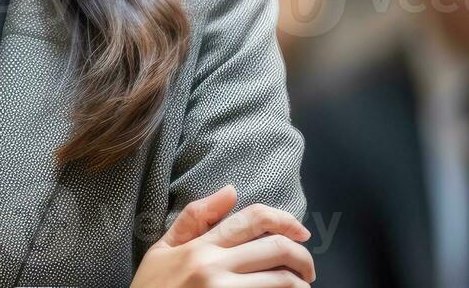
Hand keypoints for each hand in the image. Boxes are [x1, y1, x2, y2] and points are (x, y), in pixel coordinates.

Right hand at [130, 184, 315, 286]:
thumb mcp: (162, 249)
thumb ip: (195, 218)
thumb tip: (230, 190)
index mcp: (200, 246)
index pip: (252, 220)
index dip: (285, 220)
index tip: (301, 231)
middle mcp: (213, 267)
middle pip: (276, 248)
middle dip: (303, 257)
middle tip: (306, 269)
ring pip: (281, 281)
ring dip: (299, 284)